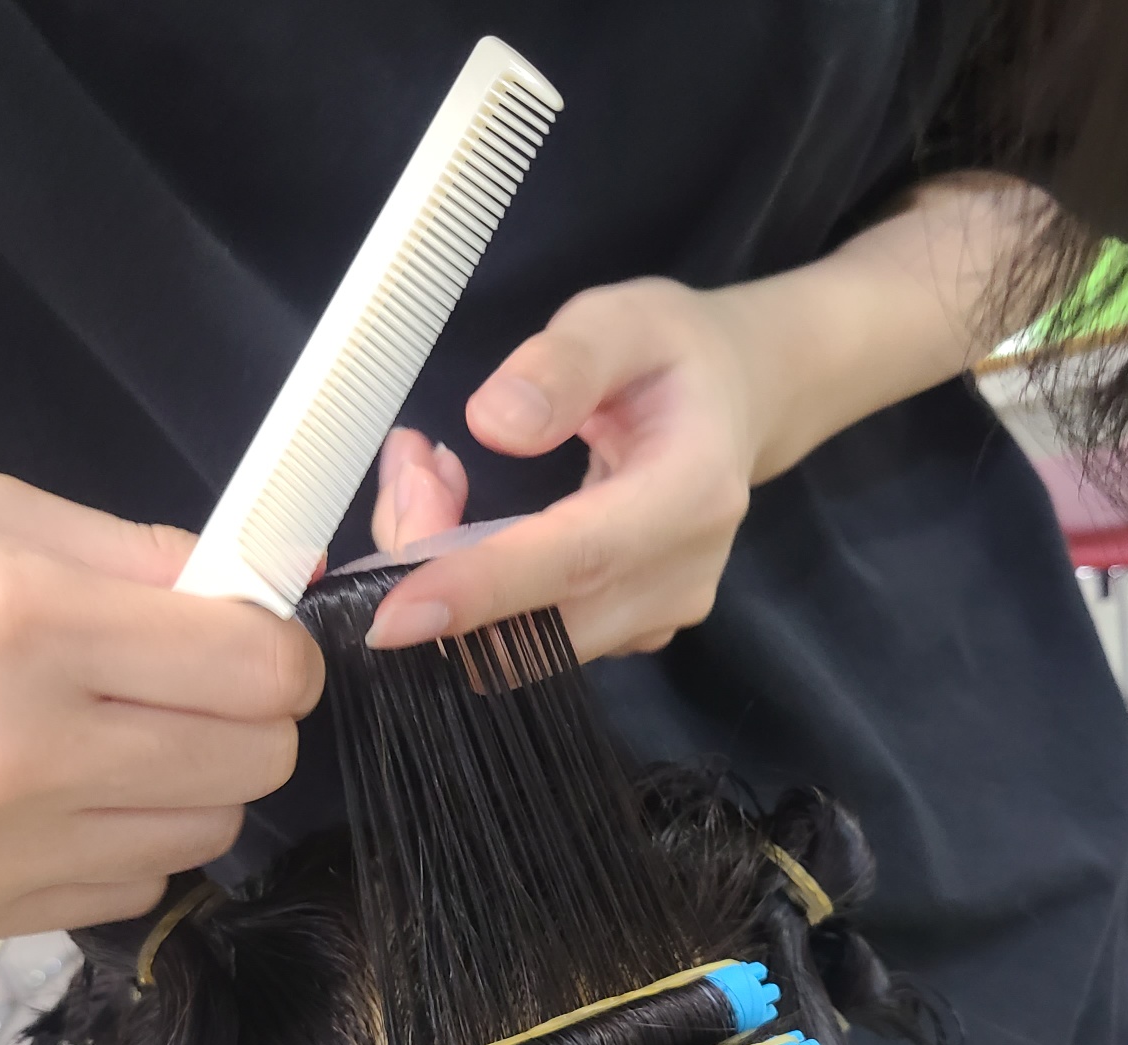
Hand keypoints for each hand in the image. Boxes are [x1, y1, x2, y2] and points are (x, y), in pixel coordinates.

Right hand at [0, 471, 322, 940]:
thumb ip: (141, 553)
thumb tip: (267, 582)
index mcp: (19, 622)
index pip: (257, 669)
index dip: (281, 649)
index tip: (258, 637)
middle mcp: (12, 754)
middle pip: (253, 762)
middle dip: (250, 715)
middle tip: (195, 681)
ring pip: (207, 835)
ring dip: (192, 781)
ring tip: (116, 731)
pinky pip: (130, 887)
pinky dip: (125, 838)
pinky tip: (60, 790)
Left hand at [367, 278, 771, 660]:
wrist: (734, 403)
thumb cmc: (674, 358)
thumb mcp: (625, 320)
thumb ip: (563, 364)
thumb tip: (494, 425)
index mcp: (692, 495)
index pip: (577, 559)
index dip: (482, 590)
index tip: (392, 615)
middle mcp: (680, 578)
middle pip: (536, 623)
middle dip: (438, 567)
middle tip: (411, 463)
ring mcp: (655, 619)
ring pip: (518, 642)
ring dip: (446, 576)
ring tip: (432, 474)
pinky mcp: (626, 635)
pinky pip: (527, 639)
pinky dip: (472, 592)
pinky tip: (461, 519)